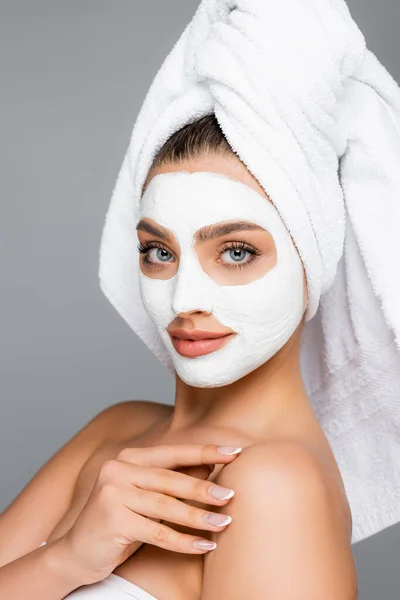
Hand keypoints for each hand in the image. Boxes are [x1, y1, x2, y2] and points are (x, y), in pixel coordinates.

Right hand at [57, 444, 241, 584]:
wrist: (76, 552)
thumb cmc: (119, 521)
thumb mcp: (147, 497)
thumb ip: (172, 481)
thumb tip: (211, 469)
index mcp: (129, 458)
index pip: (173, 453)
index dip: (205, 452)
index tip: (234, 451)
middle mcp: (118, 469)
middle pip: (170, 479)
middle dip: (204, 488)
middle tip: (231, 494)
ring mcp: (112, 494)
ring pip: (165, 506)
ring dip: (198, 516)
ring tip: (224, 522)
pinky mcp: (112, 520)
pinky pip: (156, 532)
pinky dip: (183, 541)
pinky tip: (204, 546)